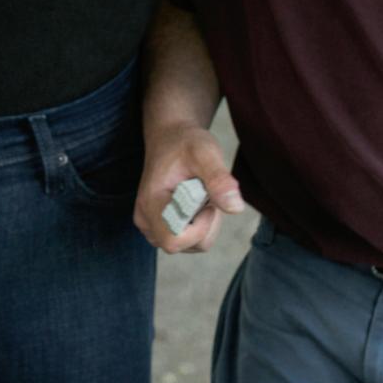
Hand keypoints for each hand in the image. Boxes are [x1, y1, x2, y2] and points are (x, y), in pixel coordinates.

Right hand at [134, 122, 243, 253]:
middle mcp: (146, 219)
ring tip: (202, 194)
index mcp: (150, 203)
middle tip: (207, 192)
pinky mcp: (161, 228)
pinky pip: (191, 241)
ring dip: (206, 223)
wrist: (170, 138)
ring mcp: (152, 226)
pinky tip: (198, 203)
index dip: (200, 227)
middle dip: (207, 222)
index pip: (174, 240)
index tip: (209, 202)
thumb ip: (219, 179)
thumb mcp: (205, 153)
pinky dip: (202, 225)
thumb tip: (236, 207)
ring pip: (192, 245)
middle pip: (187, 244)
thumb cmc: (185, 143)